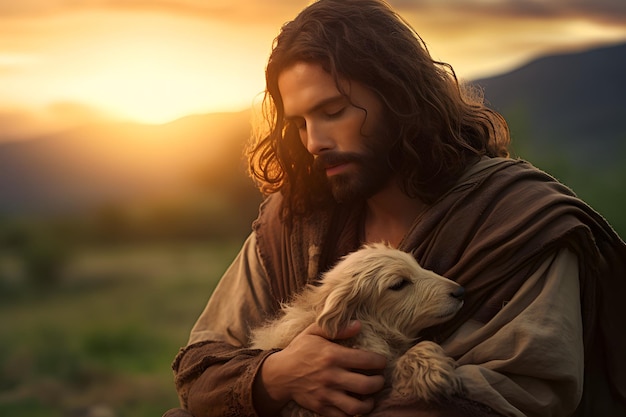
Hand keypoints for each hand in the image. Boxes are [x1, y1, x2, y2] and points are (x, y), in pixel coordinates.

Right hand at [253, 320, 386, 416]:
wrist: (279, 374)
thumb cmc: (300, 350)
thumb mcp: (314, 332)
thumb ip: (337, 328)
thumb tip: (358, 325)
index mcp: (333, 356)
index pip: (367, 361)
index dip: (380, 362)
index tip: (381, 362)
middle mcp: (332, 376)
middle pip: (367, 385)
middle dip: (379, 382)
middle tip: (379, 379)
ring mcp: (326, 394)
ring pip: (357, 406)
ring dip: (369, 403)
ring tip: (370, 396)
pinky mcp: (321, 408)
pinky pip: (343, 416)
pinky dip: (353, 413)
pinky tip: (356, 405)